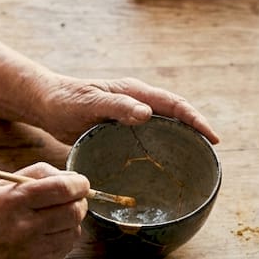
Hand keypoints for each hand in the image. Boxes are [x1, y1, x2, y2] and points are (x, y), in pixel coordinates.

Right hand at [0, 162, 88, 258]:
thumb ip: (35, 176)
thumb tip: (69, 176)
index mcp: (14, 201)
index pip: (61, 189)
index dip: (78, 183)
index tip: (80, 182)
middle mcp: (25, 226)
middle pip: (74, 210)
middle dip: (80, 201)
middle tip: (73, 198)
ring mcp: (33, 249)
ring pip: (74, 229)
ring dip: (72, 219)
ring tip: (54, 215)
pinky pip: (66, 246)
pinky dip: (64, 235)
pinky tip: (47, 232)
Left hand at [38, 76, 219, 144]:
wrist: (46, 104)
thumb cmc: (65, 101)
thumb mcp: (89, 103)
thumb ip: (117, 107)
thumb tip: (147, 114)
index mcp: (134, 92)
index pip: (174, 104)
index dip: (195, 119)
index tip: (212, 137)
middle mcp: (137, 102)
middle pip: (175, 115)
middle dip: (195, 129)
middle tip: (211, 151)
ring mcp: (130, 116)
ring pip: (164, 127)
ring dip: (180, 140)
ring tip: (195, 160)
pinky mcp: (122, 129)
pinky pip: (148, 138)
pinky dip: (161, 149)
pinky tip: (164, 167)